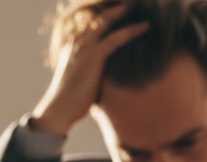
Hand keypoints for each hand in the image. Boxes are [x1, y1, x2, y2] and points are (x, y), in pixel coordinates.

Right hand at [29, 3, 148, 136]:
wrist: (60, 108)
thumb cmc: (71, 98)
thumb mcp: (79, 76)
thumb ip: (90, 67)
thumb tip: (102, 71)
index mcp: (73, 42)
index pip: (90, 19)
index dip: (107, 12)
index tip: (122, 8)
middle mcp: (77, 40)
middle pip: (99, 15)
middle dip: (117, 8)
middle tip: (133, 3)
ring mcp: (85, 46)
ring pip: (108, 21)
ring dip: (125, 13)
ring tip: (141, 7)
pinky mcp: (94, 56)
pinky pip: (117, 38)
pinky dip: (133, 31)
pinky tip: (146, 26)